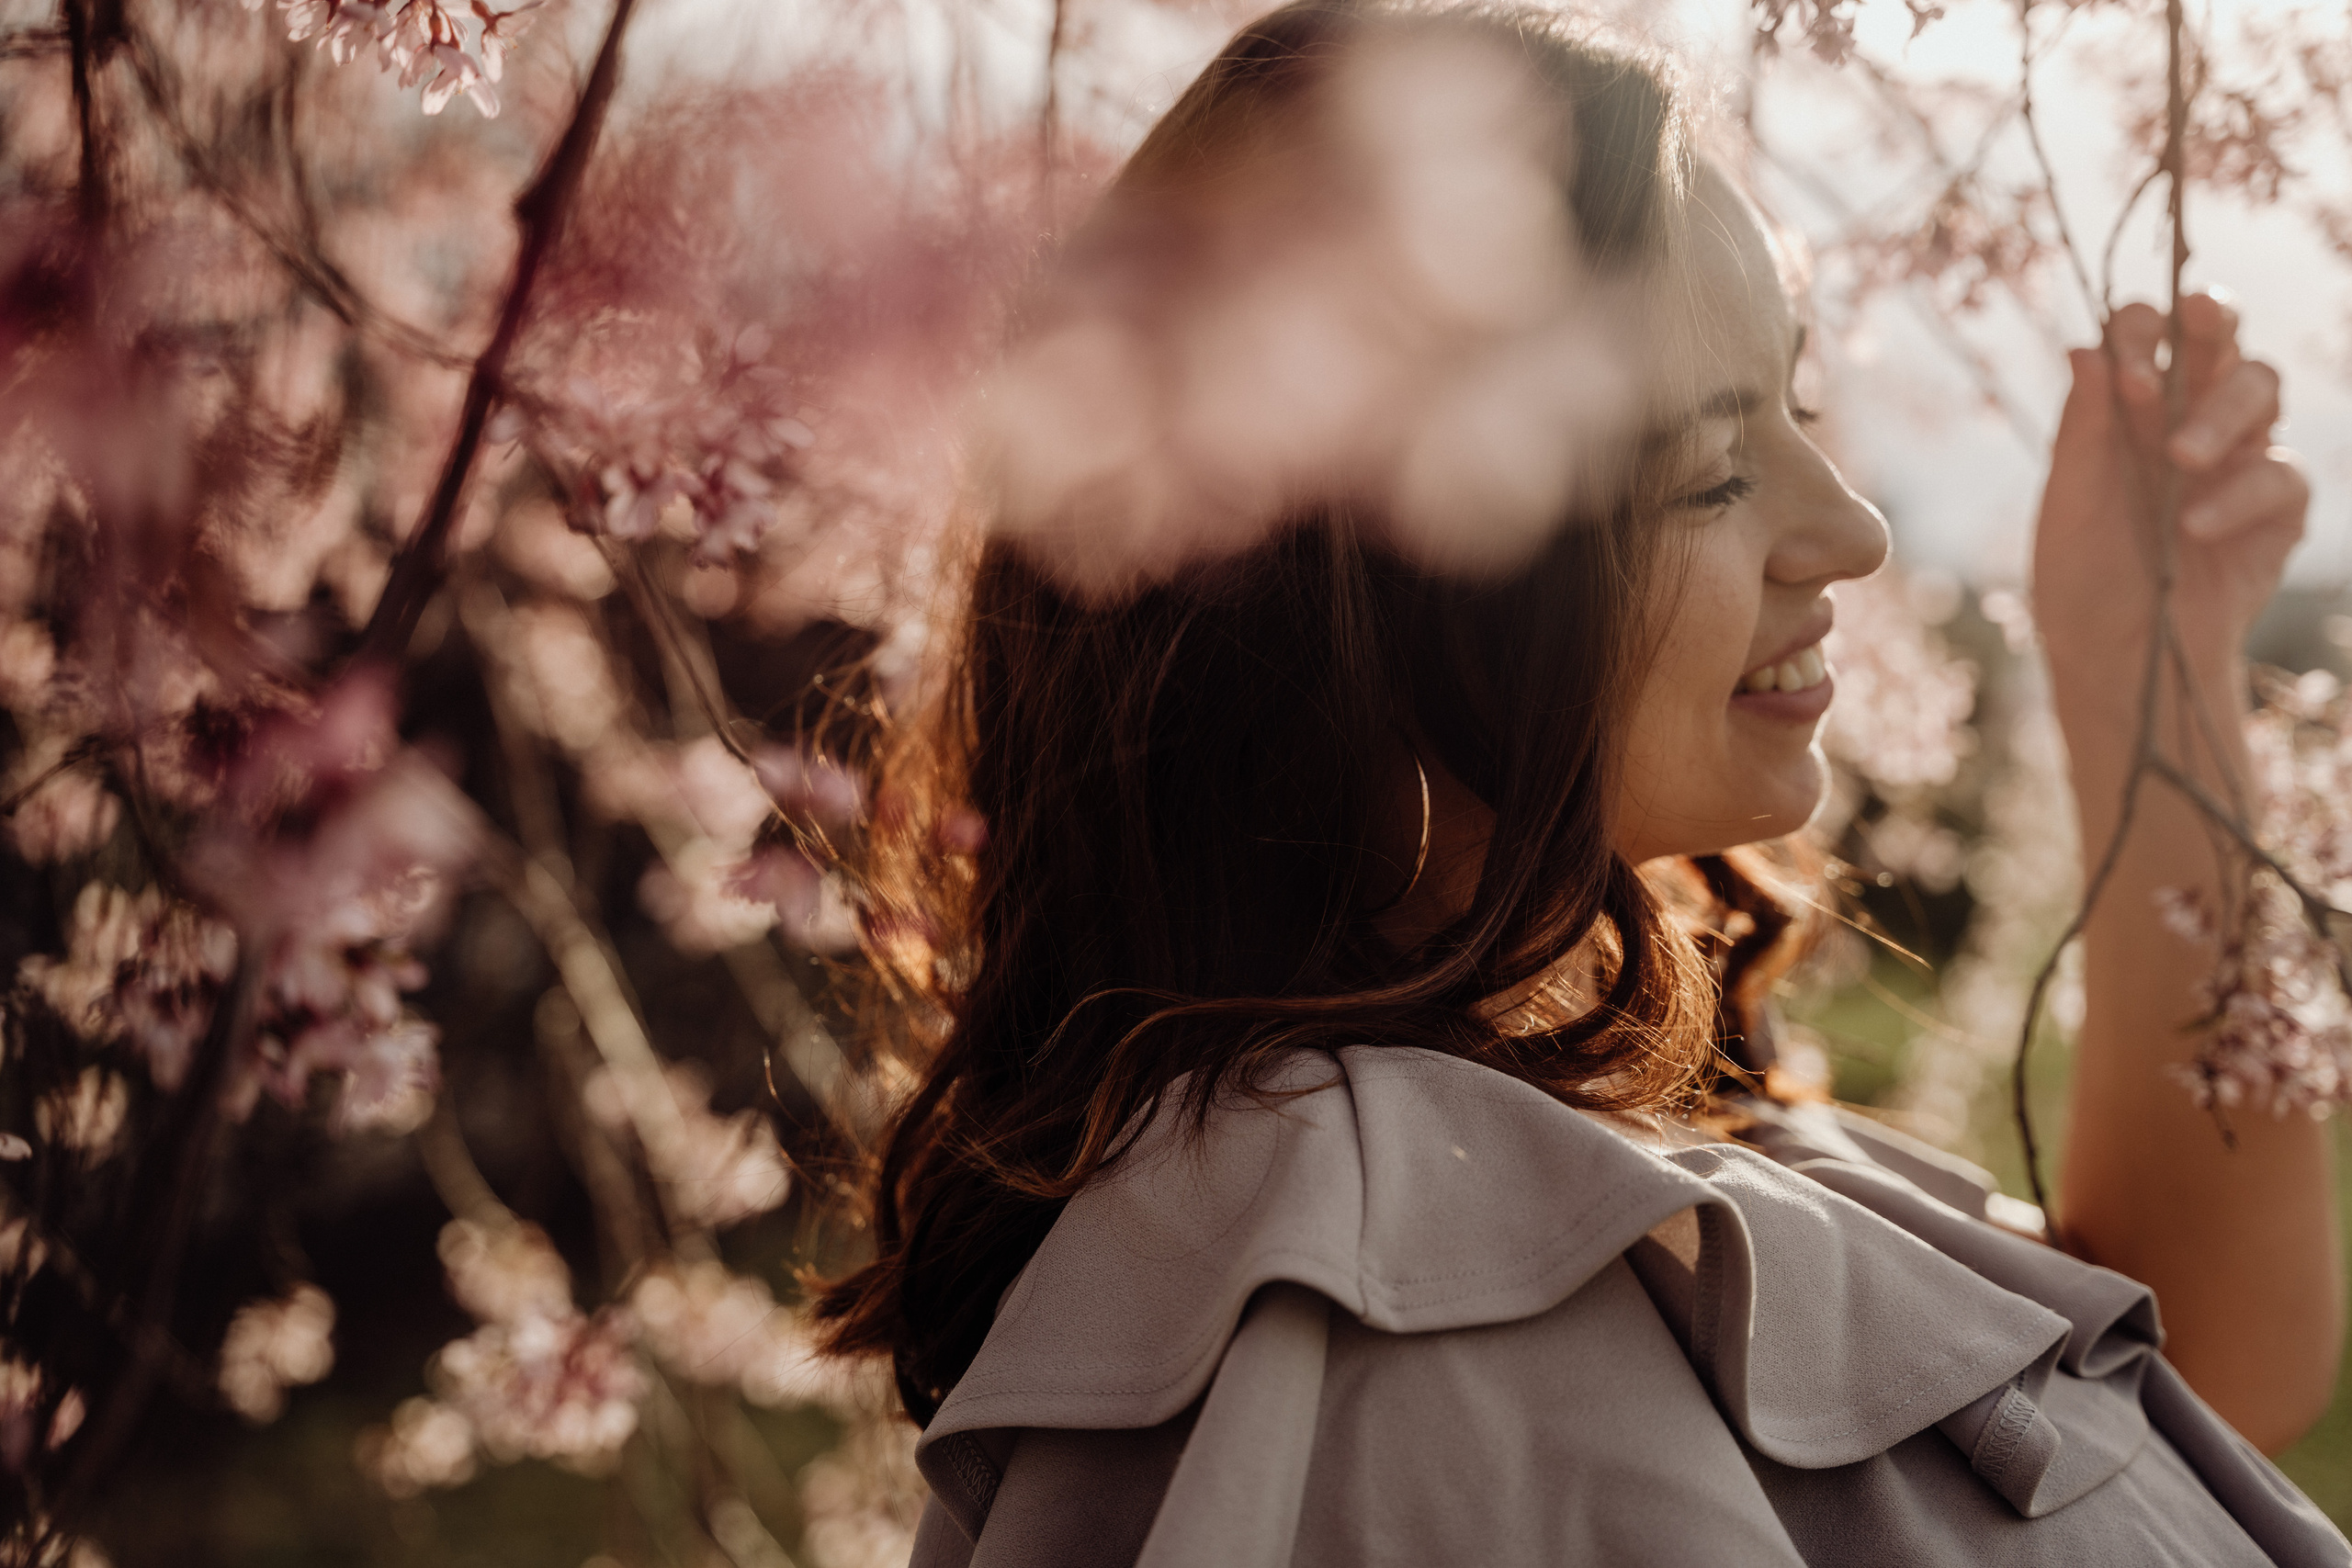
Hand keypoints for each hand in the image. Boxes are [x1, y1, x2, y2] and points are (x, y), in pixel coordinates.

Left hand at [2033, 294, 2306, 762]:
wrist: (2118, 658)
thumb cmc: (2081, 579)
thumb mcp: (2068, 503)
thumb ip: (2081, 428)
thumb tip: (2083, 345)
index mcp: (2129, 408)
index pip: (2144, 332)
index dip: (2141, 331)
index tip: (2125, 373)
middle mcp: (2188, 417)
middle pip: (2218, 335)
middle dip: (2211, 317)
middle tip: (2195, 320)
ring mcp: (2238, 457)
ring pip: (2261, 385)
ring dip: (2222, 412)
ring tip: (2181, 460)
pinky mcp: (2278, 508)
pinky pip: (2283, 473)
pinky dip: (2241, 494)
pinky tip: (2198, 527)